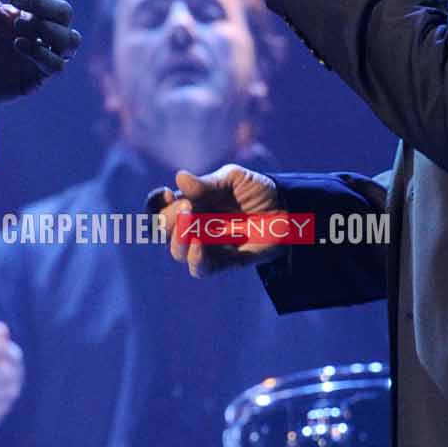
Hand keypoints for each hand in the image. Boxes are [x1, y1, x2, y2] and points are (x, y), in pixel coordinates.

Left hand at [0, 0, 80, 105]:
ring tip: (16, 26)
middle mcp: (43, 32)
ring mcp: (43, 55)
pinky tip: (17, 44)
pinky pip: (57, 66)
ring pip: (72, 40)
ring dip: (48, 28)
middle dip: (42, 3)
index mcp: (33, 11)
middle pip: (65, 12)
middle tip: (14, 0)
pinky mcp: (37, 78)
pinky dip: (40, 53)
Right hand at [150, 163, 282, 278]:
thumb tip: (179, 178)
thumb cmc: (260, 191)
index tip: (166, 194)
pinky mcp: (224, 263)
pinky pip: (200, 268)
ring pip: (178, 251)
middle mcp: (195, 226)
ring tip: (192, 221)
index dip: (157, 204)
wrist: (290, 210)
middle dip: (169, 219)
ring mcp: (208, 246)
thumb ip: (207, 183)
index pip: (161, 208)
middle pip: (164, 230)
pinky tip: (198, 244)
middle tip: (188, 206)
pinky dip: (195, 258)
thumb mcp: (235, 179)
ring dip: (178, 238)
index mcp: (192, 203)